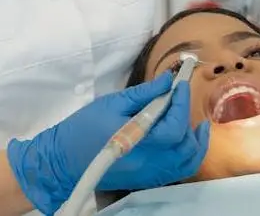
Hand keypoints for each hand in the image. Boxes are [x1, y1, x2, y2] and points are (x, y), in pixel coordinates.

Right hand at [7, 73, 209, 214]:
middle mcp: (150, 163)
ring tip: (193, 121)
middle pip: (185, 144)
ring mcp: (151, 175)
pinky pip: (179, 170)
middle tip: (178, 97)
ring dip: (195, 140)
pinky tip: (185, 139)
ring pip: (187, 161)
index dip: (181, 103)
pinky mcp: (149, 180)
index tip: (179, 84)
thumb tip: (168, 81)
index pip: (174, 126)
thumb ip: (143, 94)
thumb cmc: (84, 128)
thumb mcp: (111, 104)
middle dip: (186, 117)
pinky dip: (188, 155)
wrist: (64, 161)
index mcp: (139, 143)